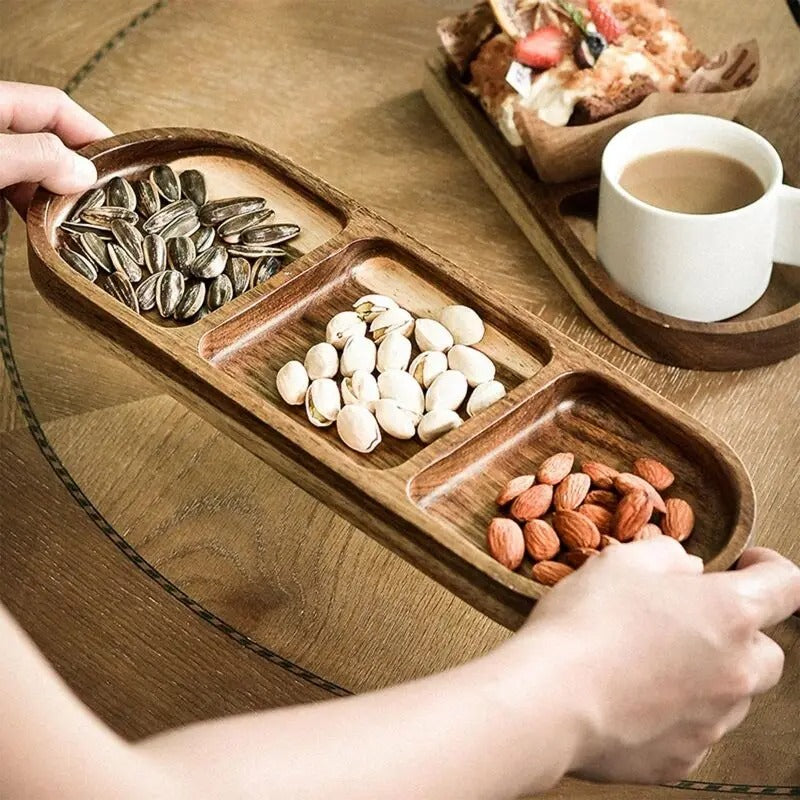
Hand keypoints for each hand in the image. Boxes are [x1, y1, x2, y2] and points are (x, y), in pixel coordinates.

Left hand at [0, 81, 110, 217]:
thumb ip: (39, 157)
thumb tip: (84, 171)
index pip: (54, 106)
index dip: (90, 131)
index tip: (116, 160)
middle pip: (44, 144)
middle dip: (70, 174)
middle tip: (93, 200)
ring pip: (25, 175)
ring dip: (44, 201)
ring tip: (60, 222)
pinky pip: (4, 198)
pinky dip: (17, 215)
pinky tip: (20, 228)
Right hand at [518, 539, 799, 784]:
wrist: (549, 700)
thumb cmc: (584, 623)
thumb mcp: (621, 562)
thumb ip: (667, 556)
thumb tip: (688, 569)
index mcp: (729, 613)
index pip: (786, 584)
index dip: (771, 567)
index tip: (750, 564)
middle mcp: (735, 671)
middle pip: (766, 651)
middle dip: (739, 634)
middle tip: (688, 621)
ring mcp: (713, 721)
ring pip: (731, 693)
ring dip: (706, 674)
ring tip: (647, 661)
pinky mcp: (683, 758)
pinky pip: (693, 729)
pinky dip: (675, 712)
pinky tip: (631, 696)